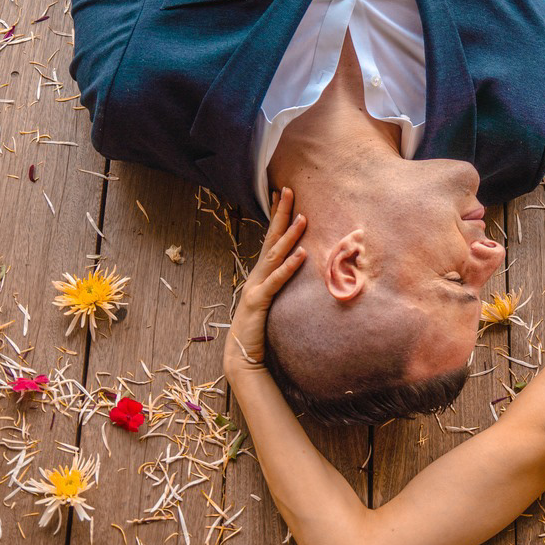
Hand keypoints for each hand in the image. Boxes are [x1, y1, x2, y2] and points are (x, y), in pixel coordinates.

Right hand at [224, 188, 306, 383]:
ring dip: (289, 236)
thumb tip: (294, 268)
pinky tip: (302, 254)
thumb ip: (279, 283)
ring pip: (274, 256)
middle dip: (280, 213)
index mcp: (261, 273)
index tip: (281, 193)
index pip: (270, 238)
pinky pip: (276, 281)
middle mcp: (257, 275)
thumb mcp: (270, 300)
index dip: (276, 215)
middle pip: (270, 239)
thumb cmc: (258, 328)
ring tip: (303, 217)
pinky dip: (289, 267)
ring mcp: (256, 287)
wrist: (241, 354)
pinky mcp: (259, 302)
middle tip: (289, 189)